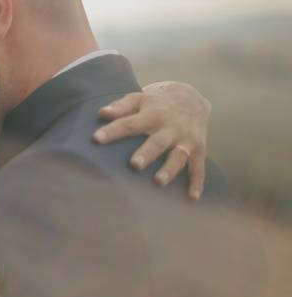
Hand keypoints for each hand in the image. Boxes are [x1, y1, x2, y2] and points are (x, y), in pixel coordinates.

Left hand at [93, 81, 210, 200]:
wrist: (192, 98)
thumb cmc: (157, 102)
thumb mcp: (139, 98)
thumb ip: (121, 107)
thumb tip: (102, 113)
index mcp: (153, 114)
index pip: (130, 123)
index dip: (113, 131)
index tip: (96, 138)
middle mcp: (171, 127)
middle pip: (158, 142)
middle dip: (147, 153)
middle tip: (134, 165)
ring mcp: (186, 140)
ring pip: (179, 156)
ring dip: (169, 169)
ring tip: (158, 182)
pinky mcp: (199, 150)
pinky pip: (199, 168)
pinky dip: (197, 183)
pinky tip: (191, 198)